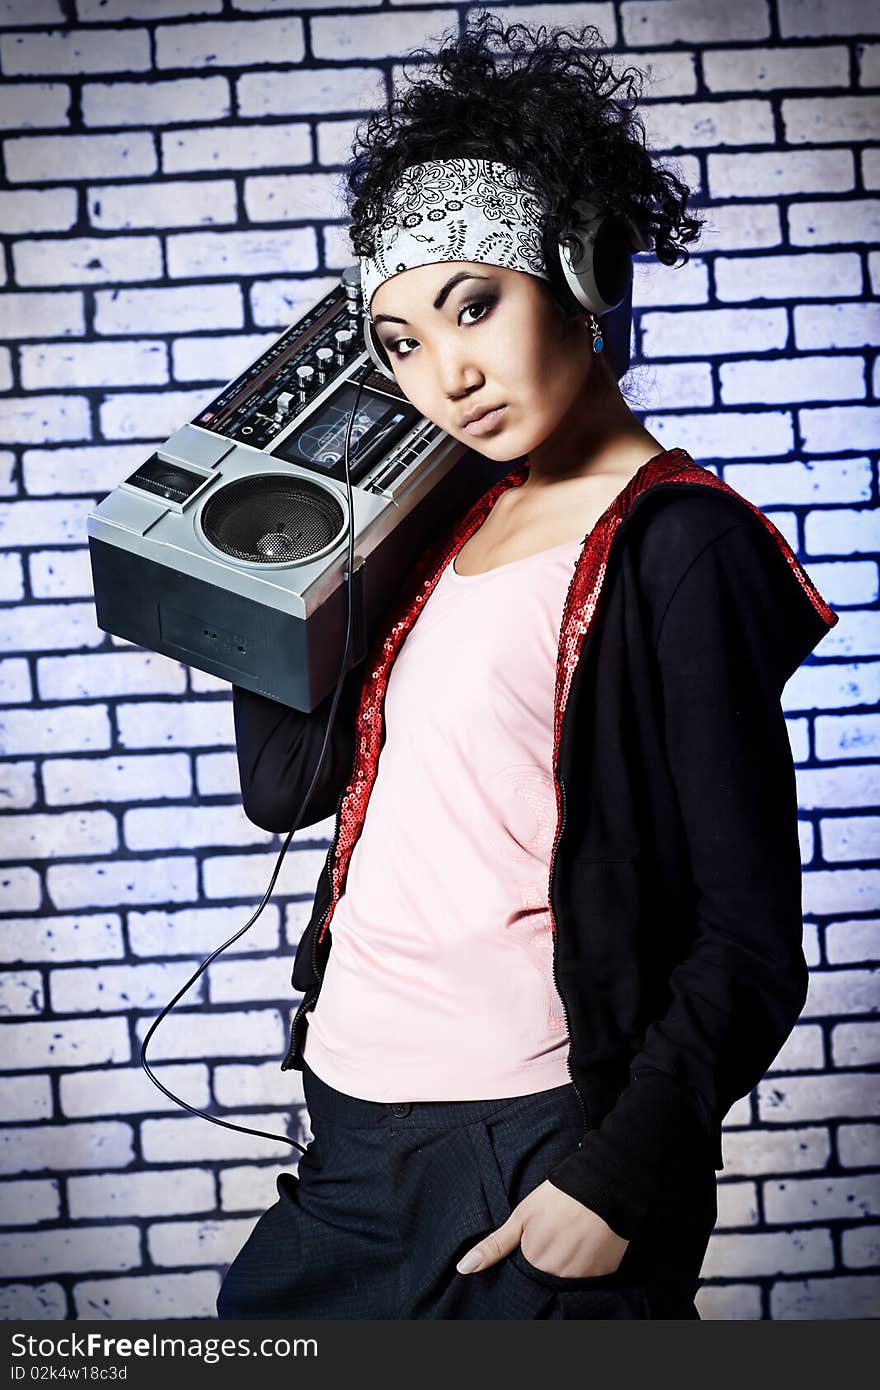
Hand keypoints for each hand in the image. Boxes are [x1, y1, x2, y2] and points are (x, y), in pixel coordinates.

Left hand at [456, 1178, 628, 1277]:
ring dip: (571, 1257)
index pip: (528, 1264)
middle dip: (550, 1253)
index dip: (533, 1245)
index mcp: (534, 1260)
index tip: (542, 1229)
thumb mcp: (521, 1216)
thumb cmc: (558, 1195)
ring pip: (570, 1273)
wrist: (603, 1182)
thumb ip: (494, 1245)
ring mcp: (584, 1275)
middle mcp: (558, 1274)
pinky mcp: (605, 1272)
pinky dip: (591, 1258)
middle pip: (548, 1271)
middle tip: (559, 1226)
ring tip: (576, 1229)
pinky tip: (591, 1237)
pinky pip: (592, 1272)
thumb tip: (463, 1268)